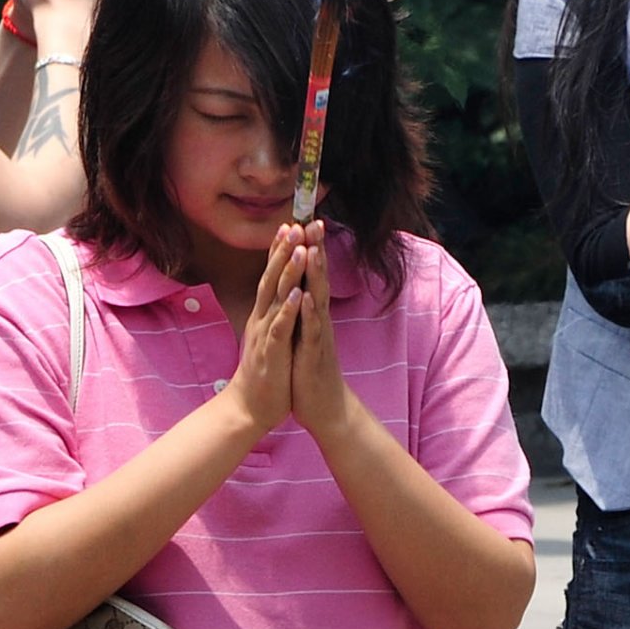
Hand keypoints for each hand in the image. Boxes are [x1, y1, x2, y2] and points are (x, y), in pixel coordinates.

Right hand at [224, 225, 305, 436]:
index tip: (290, 224)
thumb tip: (280, 293)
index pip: (272, 276)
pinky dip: (290, 311)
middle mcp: (263, 319)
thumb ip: (273, 313)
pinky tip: (299, 294)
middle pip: (272, 278)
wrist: (250, 409)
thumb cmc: (266, 372)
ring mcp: (266, 335)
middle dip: (284, 251)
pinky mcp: (272, 353)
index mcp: (265, 314)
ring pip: (277, 298)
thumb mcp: (270, 336)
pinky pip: (281, 329)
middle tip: (293, 223)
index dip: (280, 251)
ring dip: (288, 272)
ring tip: (300, 248)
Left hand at [288, 220, 351, 442]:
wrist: (326, 409)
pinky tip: (306, 295)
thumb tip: (303, 285)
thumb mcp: (306, 334)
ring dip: (315, 274)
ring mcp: (318, 336)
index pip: (311, 274)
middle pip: (318, 278)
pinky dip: (308, 312)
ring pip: (317, 299)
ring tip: (311, 248)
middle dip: (315, 249)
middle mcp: (319, 319)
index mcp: (313, 313)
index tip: (303, 219)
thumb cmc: (312, 370)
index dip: (307, 247)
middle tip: (314, 220)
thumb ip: (306, 310)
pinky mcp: (313, 355)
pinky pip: (311, 331)